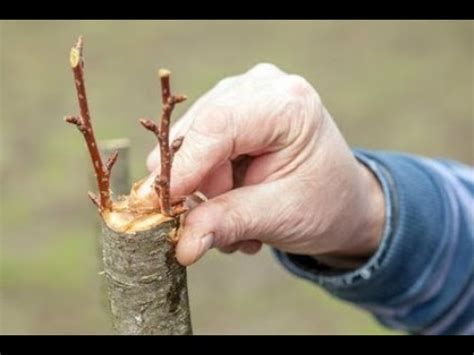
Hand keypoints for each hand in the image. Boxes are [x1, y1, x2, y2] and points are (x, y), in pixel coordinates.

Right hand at [145, 63, 384, 266]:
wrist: (340, 199)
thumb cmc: (323, 204)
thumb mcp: (280, 217)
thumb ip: (228, 224)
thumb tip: (183, 245)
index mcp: (287, 104)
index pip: (217, 125)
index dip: (184, 167)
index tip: (165, 207)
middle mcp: (260, 87)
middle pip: (196, 133)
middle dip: (200, 187)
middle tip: (223, 225)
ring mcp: (241, 94)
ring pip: (189, 143)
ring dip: (206, 191)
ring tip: (240, 217)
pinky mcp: (228, 110)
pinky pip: (194, 147)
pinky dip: (208, 182)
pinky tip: (237, 200)